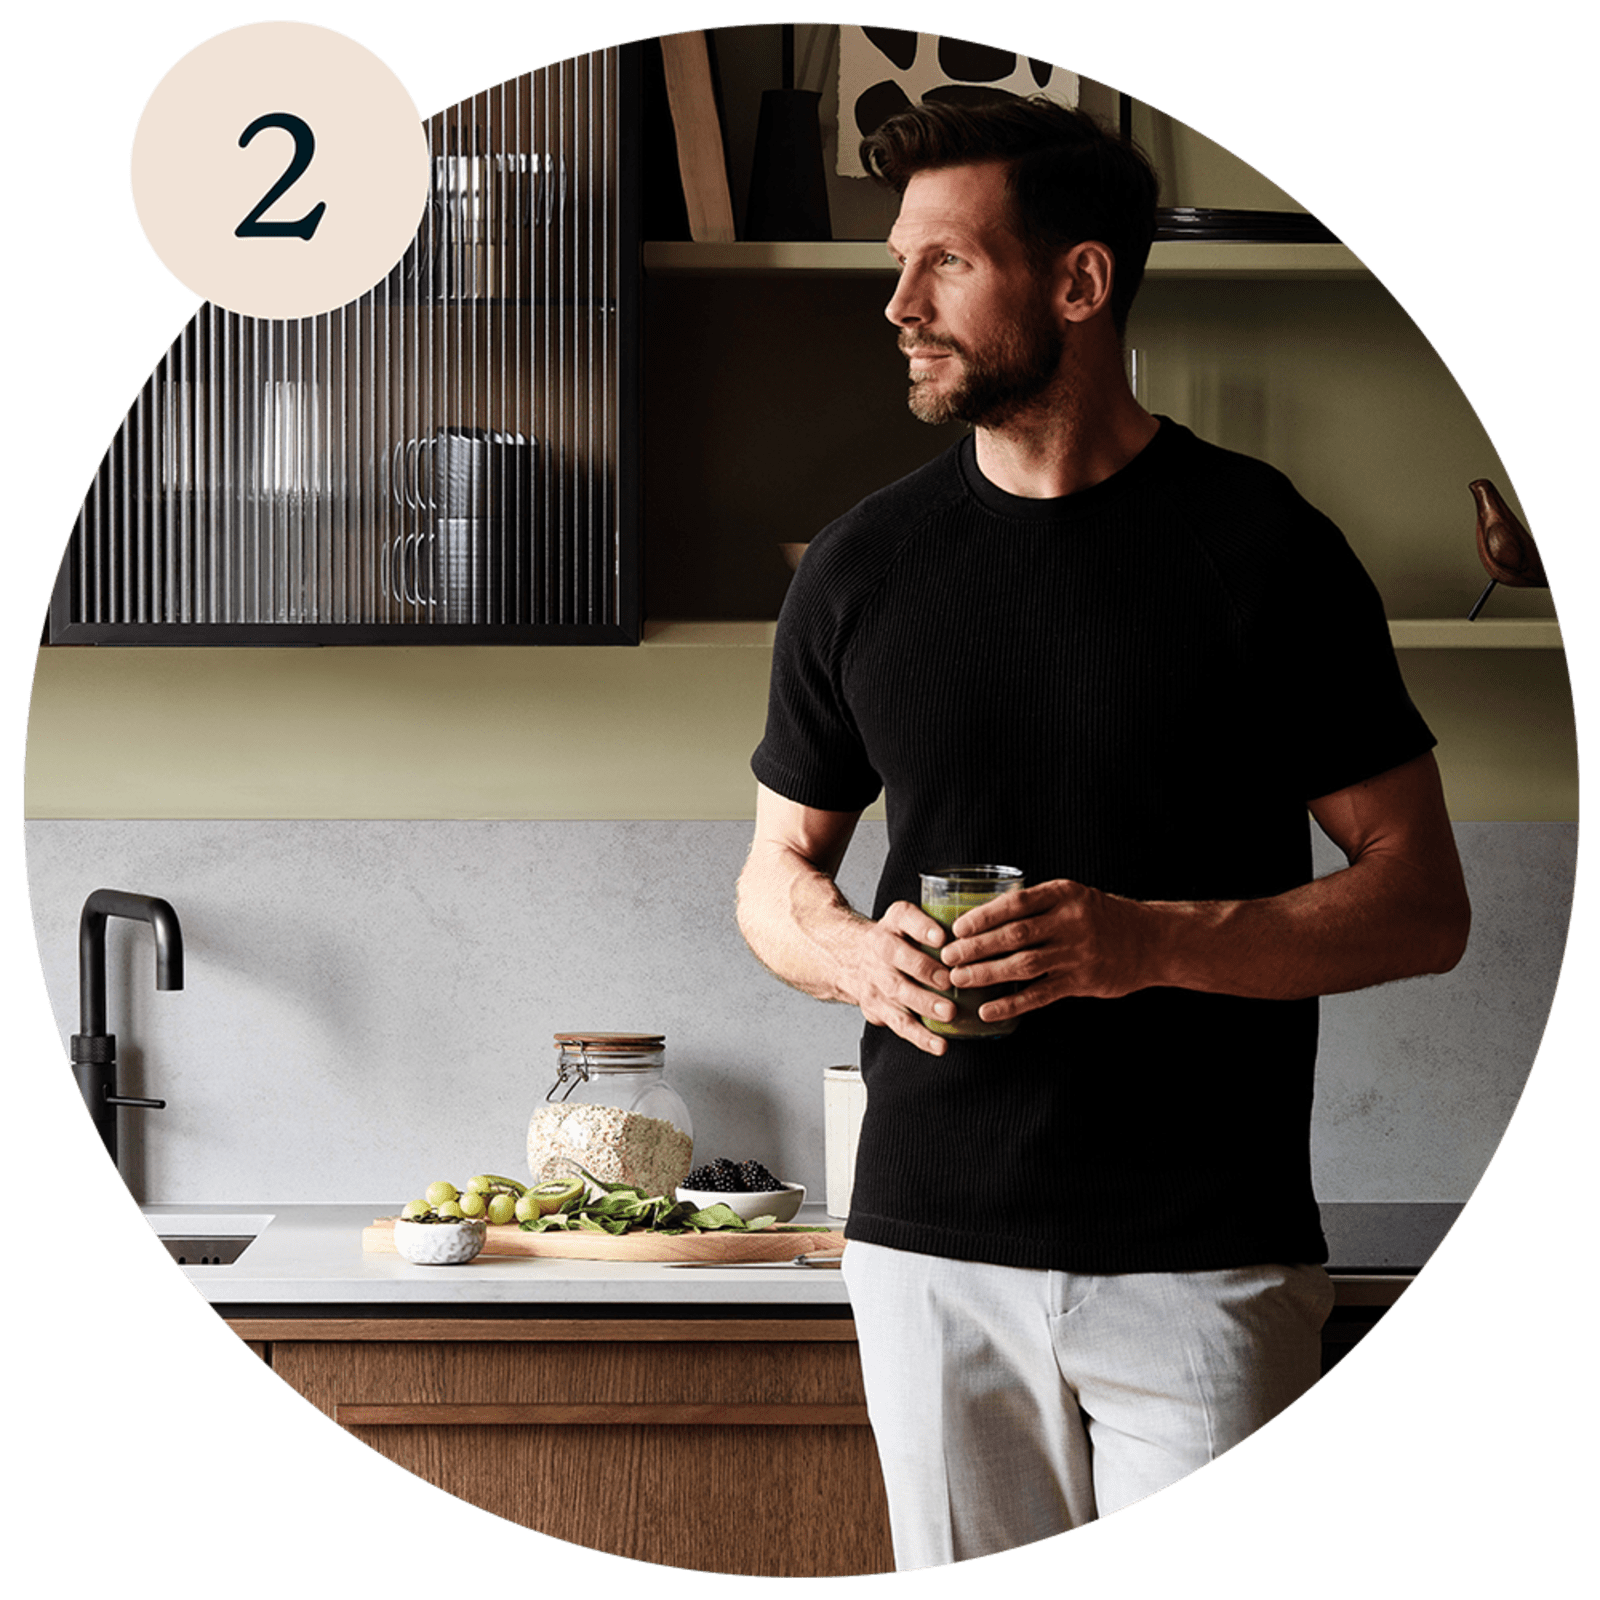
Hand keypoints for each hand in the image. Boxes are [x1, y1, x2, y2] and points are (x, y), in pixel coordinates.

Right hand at [839, 900, 961, 1054]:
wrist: (851, 957)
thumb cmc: (898, 939)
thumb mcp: (910, 918)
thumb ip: (942, 919)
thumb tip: (989, 928)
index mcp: (894, 922)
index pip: (905, 918)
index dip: (922, 927)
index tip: (941, 937)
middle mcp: (881, 948)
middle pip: (899, 958)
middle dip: (925, 970)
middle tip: (949, 980)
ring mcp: (877, 980)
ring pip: (900, 993)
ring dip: (925, 1004)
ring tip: (949, 1013)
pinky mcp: (878, 1008)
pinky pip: (900, 1024)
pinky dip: (920, 1037)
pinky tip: (939, 1045)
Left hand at [939, 880, 1157, 1018]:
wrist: (1152, 940)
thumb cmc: (1103, 917)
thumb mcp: (1074, 897)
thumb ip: (1038, 905)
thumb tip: (986, 918)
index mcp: (1064, 895)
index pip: (1015, 905)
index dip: (983, 917)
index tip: (957, 928)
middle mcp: (1070, 922)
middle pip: (1014, 935)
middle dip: (977, 948)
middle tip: (948, 957)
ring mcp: (1078, 953)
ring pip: (1024, 965)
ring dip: (987, 974)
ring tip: (959, 981)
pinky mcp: (1083, 981)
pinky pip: (1041, 995)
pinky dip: (1012, 1004)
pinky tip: (988, 1010)